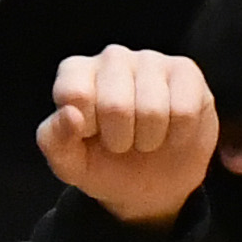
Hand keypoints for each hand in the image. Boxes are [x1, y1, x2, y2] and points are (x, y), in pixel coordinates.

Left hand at [40, 45, 218, 225]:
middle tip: (121, 142)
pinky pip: (184, 111)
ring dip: (149, 140)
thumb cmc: (105, 165)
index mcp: (75, 73)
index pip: (74, 94)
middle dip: (119, 140)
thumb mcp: (70, 164)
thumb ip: (55, 141)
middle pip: (115, 106)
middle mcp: (112, 57)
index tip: (90, 136)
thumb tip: (70, 115)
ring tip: (145, 138)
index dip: (84, 129)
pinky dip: (177, 136)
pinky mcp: (185, 71)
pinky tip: (171, 132)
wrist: (152, 183)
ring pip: (153, 110)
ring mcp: (150, 60)